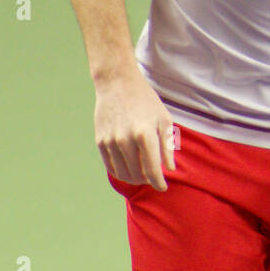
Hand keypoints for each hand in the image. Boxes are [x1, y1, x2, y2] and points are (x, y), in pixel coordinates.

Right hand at [94, 70, 176, 189]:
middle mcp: (125, 140)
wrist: (117, 83)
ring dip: (134, 179)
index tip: (163, 187)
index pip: (152, 171)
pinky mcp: (100, 141)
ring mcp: (110, 141)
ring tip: (142, 175)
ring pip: (123, 174)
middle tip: (153, 178)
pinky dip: (120, 172)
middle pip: (137, 175)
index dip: (159, 183)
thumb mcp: (163, 119)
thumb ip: (167, 146)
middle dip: (147, 181)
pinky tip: (128, 169)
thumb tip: (169, 169)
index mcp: (145, 135)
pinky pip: (110, 166)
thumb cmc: (145, 100)